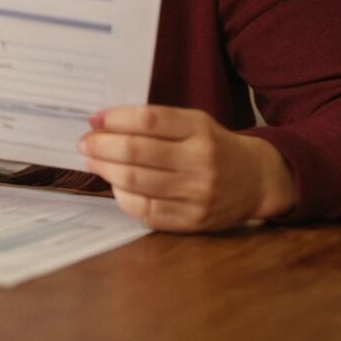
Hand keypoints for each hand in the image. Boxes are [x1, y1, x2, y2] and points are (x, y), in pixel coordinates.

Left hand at [78, 105, 295, 231]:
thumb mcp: (194, 123)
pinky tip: (116, 185)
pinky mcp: (192, 221)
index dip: (115, 119)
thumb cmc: (214, 147)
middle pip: (136, 151)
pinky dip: (122, 196)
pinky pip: (144, 209)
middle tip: (84, 143)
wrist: (256, 181)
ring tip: (92, 161)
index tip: (94, 119)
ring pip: (135, 181)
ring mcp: (197, 194)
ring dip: (105, 169)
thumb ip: (156, 123)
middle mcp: (200, 161)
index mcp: (200, 130)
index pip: (149, 120)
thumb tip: (104, 124)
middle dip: (101, 146)